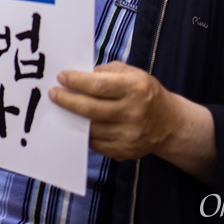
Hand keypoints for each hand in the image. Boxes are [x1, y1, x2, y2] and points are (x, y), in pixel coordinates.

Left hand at [50, 61, 214, 181]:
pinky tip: (75, 123)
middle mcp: (133, 113)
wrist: (169, 124)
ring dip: (70, 118)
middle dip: (67, 100)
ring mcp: (128, 135)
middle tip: (53, 93)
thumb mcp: (132, 73)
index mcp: (135, 88)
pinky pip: (95, 143)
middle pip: (90, 109)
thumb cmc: (145, 93)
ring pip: (90, 128)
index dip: (76, 81)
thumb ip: (105, 72)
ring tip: (60, 108)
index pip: (98, 85)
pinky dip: (82, 133)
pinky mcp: (124, 151)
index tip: (61, 77)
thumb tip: (77, 76)